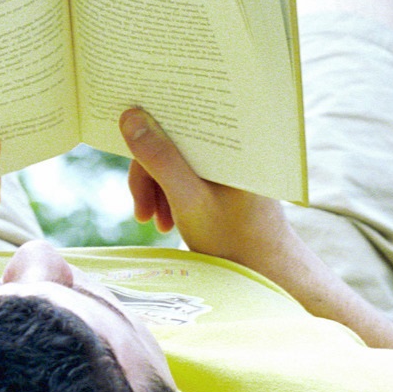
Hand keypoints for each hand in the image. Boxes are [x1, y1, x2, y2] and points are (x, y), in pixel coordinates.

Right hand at [120, 105, 300, 276]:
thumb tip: (129, 116)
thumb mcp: (188, 200)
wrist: (269, 275)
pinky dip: (169, 196)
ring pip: (176, 161)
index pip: (183, 116)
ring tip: (154, 222)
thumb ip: (159, 159)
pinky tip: (167, 222)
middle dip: (150, 174)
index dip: (150, 125)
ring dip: (157, 189)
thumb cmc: (235, 240)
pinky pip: (186, 176)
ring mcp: (227, 166)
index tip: (124, 140)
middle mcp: (231, 147)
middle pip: (174, 141)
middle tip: (141, 210)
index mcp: (232, 141)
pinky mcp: (223, 182)